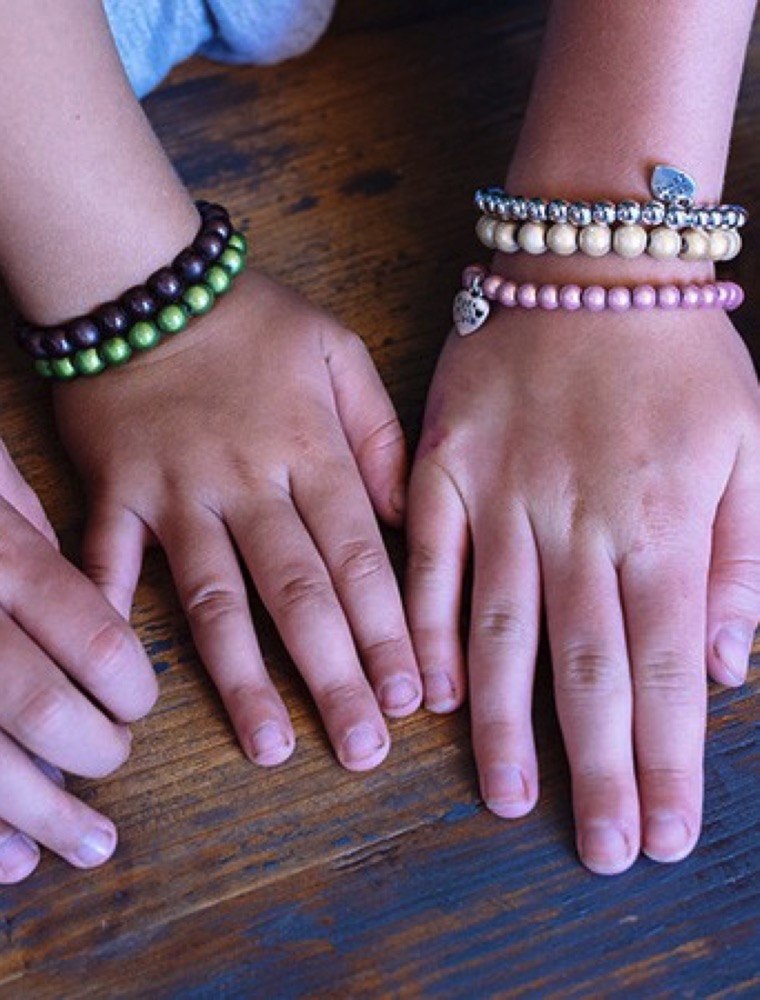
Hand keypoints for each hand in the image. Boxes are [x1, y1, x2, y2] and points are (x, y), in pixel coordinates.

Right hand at [54, 270, 419, 770]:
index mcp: (311, 449)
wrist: (144, 278)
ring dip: (242, 676)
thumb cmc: (250, 320)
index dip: (390, 632)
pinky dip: (107, 610)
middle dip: (336, 675)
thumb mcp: (338, 351)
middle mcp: (248, 480)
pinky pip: (107, 557)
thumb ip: (379, 433)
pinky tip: (116, 677)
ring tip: (270, 746)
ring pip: (214, 596)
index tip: (413, 700)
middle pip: (299, 591)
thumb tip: (400, 518)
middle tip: (363, 749)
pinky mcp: (114, 490)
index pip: (361, 557)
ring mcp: (176, 490)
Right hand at [407, 307, 759, 873]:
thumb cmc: (677, 352)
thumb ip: (743, 556)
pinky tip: (427, 687)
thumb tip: (725, 664)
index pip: (667, 666)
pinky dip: (426, 625)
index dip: (666, 758)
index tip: (659, 832)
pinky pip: (429, 558)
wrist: (589, 257)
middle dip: (596, 767)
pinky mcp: (443, 466)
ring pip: (500, 627)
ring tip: (508, 796)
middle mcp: (578, 520)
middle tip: (595, 848)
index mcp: (663, 519)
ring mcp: (501, 493)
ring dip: (504, 719)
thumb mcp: (750, 441)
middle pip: (587, 666)